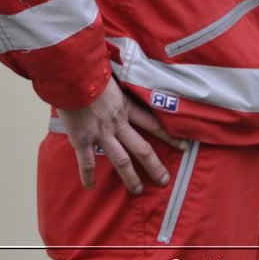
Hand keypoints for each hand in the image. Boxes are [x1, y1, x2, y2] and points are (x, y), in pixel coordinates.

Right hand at [56, 79, 187, 193]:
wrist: (75, 75)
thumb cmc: (93, 70)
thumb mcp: (114, 75)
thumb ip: (121, 84)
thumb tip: (123, 80)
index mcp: (126, 106)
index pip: (153, 123)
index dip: (169, 136)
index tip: (183, 146)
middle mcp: (118, 123)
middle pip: (141, 148)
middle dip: (154, 165)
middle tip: (164, 180)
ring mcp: (101, 133)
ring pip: (120, 159)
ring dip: (130, 176)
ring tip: (138, 190)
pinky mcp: (82, 138)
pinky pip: (87, 161)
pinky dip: (88, 175)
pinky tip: (90, 187)